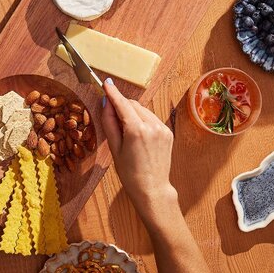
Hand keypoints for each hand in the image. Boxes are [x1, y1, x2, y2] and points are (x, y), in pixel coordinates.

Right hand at [101, 78, 177, 223]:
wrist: (152, 189)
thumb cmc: (130, 173)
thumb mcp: (114, 148)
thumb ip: (109, 122)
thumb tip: (106, 103)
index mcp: (136, 130)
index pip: (122, 104)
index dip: (113, 93)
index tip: (106, 83)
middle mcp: (152, 125)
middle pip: (133, 105)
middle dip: (122, 106)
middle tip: (112, 118)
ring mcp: (162, 128)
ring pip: (143, 110)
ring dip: (132, 113)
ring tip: (126, 133)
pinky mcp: (168, 132)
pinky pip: (151, 118)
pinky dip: (142, 120)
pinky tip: (138, 136)